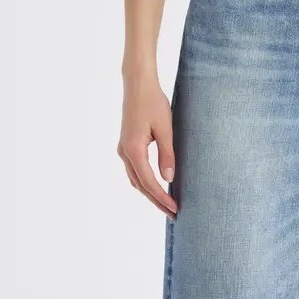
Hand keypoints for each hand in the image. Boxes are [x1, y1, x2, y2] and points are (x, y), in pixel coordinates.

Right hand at [117, 72, 177, 218]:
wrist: (137, 84)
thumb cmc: (153, 102)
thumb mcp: (165, 129)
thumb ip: (167, 155)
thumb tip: (168, 179)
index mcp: (133, 149)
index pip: (149, 182)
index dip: (162, 198)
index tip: (175, 209)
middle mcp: (124, 152)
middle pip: (140, 186)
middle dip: (157, 201)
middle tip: (173, 214)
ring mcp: (123, 149)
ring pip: (136, 180)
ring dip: (150, 194)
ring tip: (166, 205)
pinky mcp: (126, 145)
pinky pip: (135, 171)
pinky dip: (145, 183)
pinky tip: (157, 187)